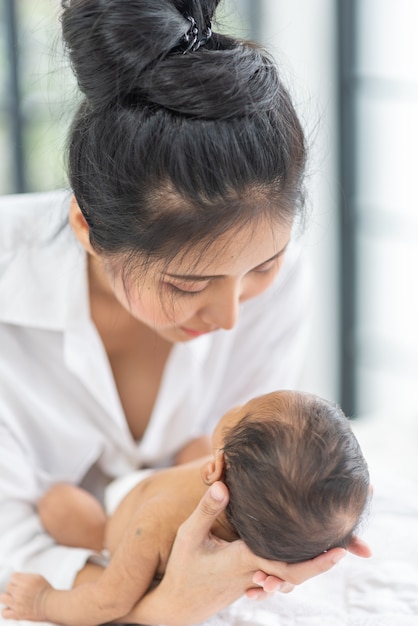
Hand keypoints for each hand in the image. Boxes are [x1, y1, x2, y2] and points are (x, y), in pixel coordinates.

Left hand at [0, 573, 52, 620]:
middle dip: (13, 588)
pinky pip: (4, 612)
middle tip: (18, 591)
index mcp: (25, 581)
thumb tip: (18, 577)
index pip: (12, 577)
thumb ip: (26, 576)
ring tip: (13, 599)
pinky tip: (11, 608)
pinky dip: (6, 611)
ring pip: (3, 598)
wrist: (50, 604)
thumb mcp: (38, 577)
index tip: (18, 582)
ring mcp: (17, 603)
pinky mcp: (17, 613)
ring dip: (8, 598)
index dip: (16, 580)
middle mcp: (19, 591)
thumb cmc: (46, 591)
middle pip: (8, 586)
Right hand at [123, 481, 355, 625]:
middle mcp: (254, 574)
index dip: (314, 559)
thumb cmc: (183, 568)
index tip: (339, 548)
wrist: (178, 606)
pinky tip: (303, 556)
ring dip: (310, 566)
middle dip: (321, 563)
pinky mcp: (251, 583)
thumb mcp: (188, 536)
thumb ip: (207, 509)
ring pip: (290, 578)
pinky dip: (294, 570)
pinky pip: (279, 578)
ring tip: (333, 548)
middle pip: (296, 575)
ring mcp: (254, 582)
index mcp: (243, 561)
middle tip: (347, 549)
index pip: (286, 564)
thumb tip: (225, 484)